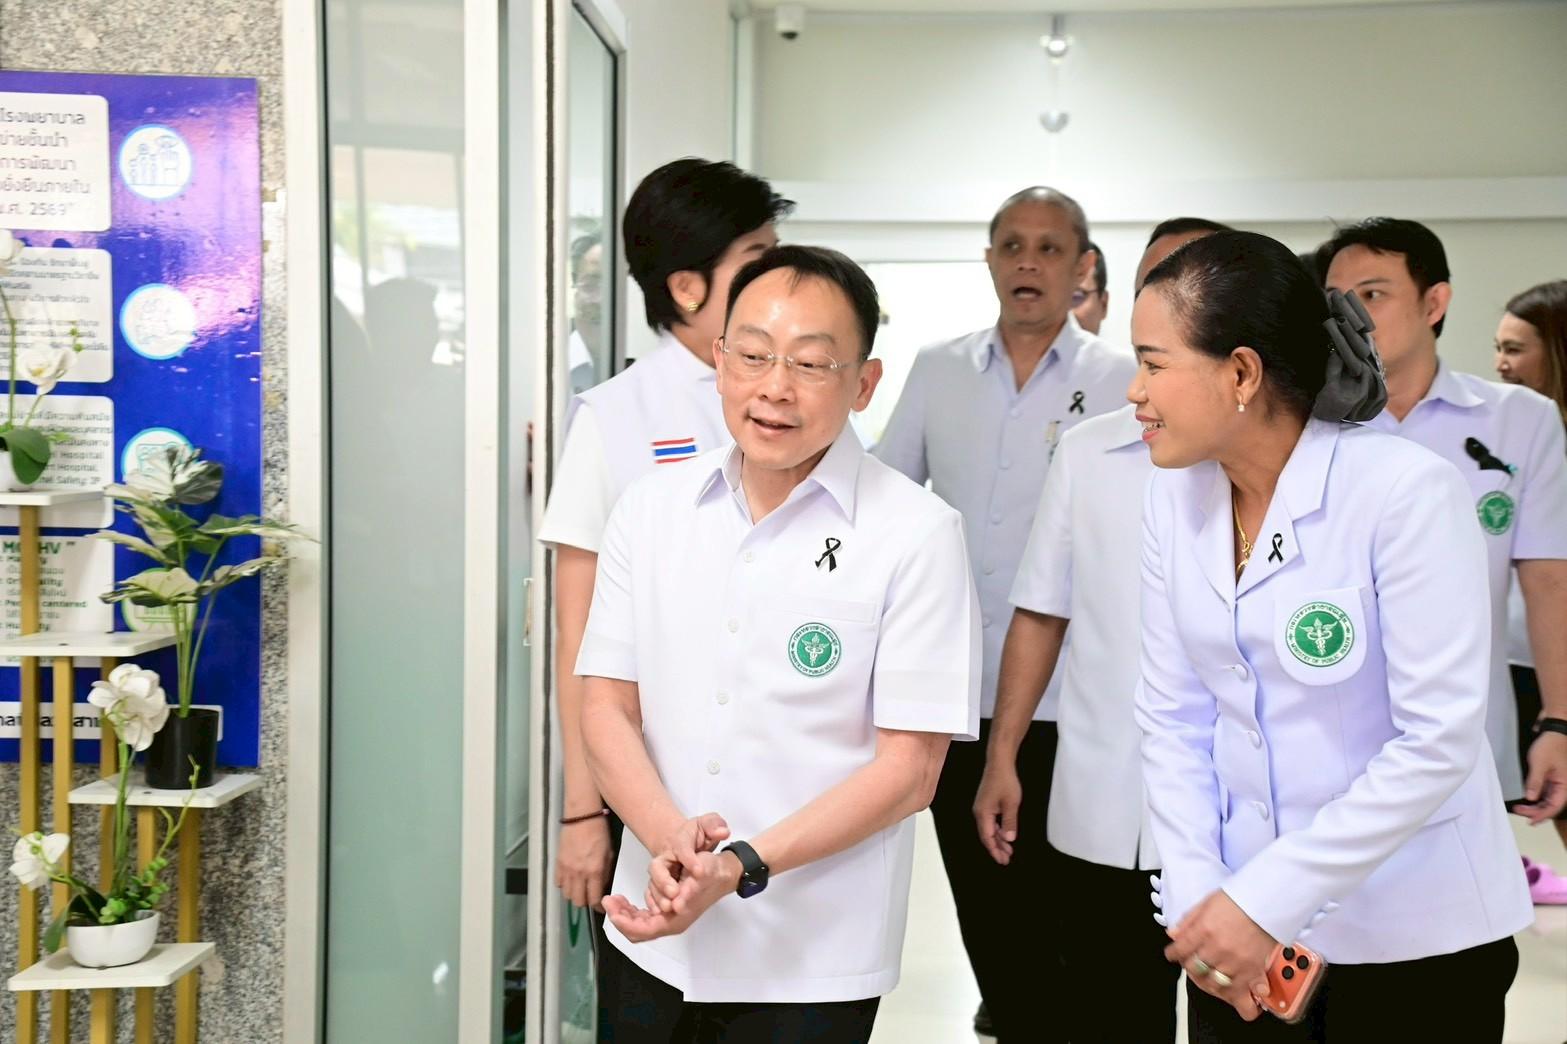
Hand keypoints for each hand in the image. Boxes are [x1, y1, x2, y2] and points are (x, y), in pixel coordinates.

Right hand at [554, 815, 614, 911]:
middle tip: (590, 897)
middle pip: (578, 901)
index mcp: (594, 871)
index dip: (597, 906)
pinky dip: (564, 885)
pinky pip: (558, 883)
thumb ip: (604, 872)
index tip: (599, 906)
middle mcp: (579, 873)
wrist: (582, 817)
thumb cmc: (597, 831)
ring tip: (580, 889)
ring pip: (567, 895)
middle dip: (585, 902)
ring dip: (574, 894)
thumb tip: (601, 886)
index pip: (594, 898)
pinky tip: (570, 880)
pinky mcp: (558, 864)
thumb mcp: (609, 853)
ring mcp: (567, 869)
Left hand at [606, 850, 740, 942]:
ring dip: (623, 914)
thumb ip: (687, 893)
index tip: (612, 908)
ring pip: (638, 925)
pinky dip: (631, 911)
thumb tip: (676, 905)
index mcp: (676, 920)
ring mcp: (668, 918)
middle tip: (608, 900)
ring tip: (613, 899)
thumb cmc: (711, 874)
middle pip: (637, 931)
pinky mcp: (667, 911)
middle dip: (620, 917)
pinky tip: (624, 901)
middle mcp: (670, 923)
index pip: (644, 930)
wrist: (724, 872)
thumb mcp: (700, 878)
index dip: (625, 922)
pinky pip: (643, 918)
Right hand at [645, 813, 730, 913]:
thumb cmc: (697, 834)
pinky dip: (653, 902)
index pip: (681, 847)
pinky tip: (659, 912)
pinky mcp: (659, 883)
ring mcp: (661, 871)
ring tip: (669, 906)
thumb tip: (722, 831)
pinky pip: (651, 893)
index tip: (700, 870)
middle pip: (657, 867)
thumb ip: (715, 825)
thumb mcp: (709, 824)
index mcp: (679, 840)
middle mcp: (666, 856)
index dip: (689, 859)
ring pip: (653, 883)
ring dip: (659, 896)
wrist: (687, 842)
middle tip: (675, 892)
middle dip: (664, 881)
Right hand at [973, 760, 1021, 864]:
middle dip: (996, 848)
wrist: (999, 763)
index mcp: (983, 814)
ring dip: (998, 840)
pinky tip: (1005, 834)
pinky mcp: (986, 803)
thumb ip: (1009, 822)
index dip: (995, 850)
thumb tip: (1009, 839)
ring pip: (989, 829)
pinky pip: (990, 822)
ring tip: (1008, 850)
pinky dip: (998, 830)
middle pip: (987, 835)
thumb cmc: (1005, 781)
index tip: (1003, 860)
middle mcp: (979, 812)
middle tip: (1006, 859)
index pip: (988, 838)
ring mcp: (982, 808)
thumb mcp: (1011, 803)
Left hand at [1164, 890, 1276, 1019]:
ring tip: (1212, 979)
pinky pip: (1244, 993)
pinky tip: (1240, 999)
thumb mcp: (1207, 902)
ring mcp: (1235, 962)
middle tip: (1194, 964)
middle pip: (1194, 969)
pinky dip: (1242, 1001)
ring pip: (1214, 985)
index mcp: (1203, 930)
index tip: (1174, 955)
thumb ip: (1188, 920)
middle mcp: (1217, 949)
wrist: (1269, 901)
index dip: (1173, 953)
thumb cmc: (1240, 899)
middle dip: (1190, 968)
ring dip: (1210, 984)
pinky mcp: (1253, 971)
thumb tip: (1174, 934)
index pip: (1180, 950)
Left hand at [1520, 731, 1566, 822]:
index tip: (1530, 820)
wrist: (1554, 732)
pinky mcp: (1551, 778)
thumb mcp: (1539, 764)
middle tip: (1519, 812)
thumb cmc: (1550, 746)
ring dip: (1535, 806)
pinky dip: (1536, 797)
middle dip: (1536, 811)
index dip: (1543, 815)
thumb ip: (1535, 782)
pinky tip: (1526, 800)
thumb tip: (1530, 798)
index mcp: (1564, 785)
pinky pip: (1545, 792)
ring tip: (1520, 808)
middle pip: (1551, 805)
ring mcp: (1557, 782)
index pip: (1555, 806)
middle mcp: (1562, 786)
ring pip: (1547, 800)